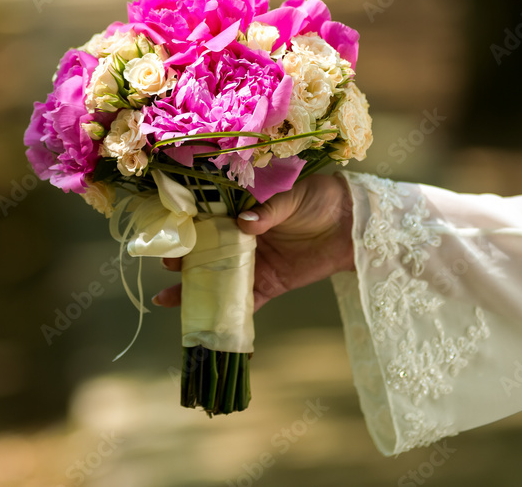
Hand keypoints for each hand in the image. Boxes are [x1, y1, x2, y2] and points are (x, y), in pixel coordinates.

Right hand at [153, 173, 354, 311]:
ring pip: (220, 281)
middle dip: (186, 261)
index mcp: (243, 213)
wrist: (352, 222)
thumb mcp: (291, 196)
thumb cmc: (320, 199)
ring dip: (197, 290)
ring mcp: (256, 265)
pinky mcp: (272, 284)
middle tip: (169, 265)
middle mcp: (243, 241)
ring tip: (170, 299)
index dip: (190, 229)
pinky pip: (248, 303)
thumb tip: (244, 224)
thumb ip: (267, 211)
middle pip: (208, 254)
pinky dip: (230, 315)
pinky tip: (208, 324)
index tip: (174, 235)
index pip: (210, 222)